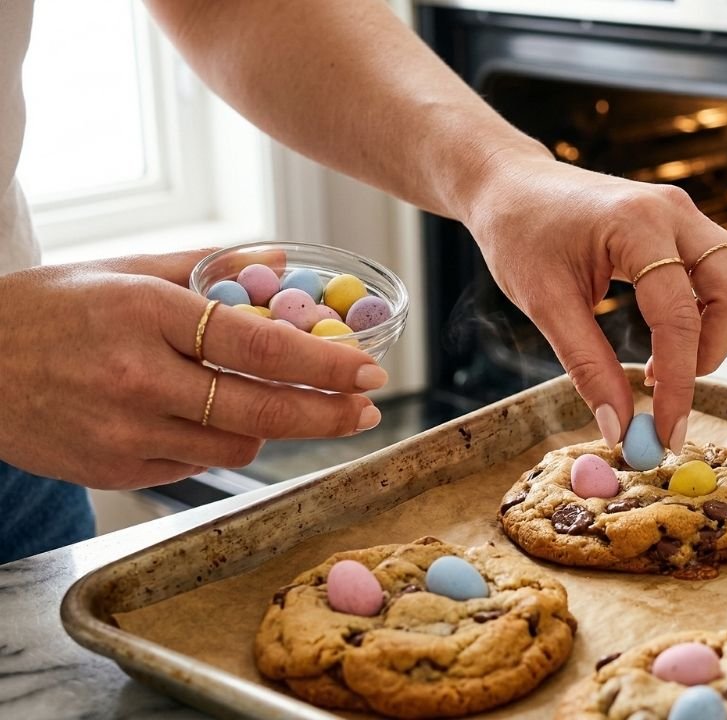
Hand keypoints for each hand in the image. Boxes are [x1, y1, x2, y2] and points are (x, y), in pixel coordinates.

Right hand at [0, 249, 387, 489]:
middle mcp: (138, 378)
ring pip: (237, 447)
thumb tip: (280, 260)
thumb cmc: (45, 311)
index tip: (370, 370)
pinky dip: (220, 444)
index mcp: (145, 314)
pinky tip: (216, 419)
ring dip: (274, 430)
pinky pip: (196, 465)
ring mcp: (125, 433)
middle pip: (262, 411)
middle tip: (366, 407)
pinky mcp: (116, 472)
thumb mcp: (122, 270)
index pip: (261, 347)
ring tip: (285, 406)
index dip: (327, 365)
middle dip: (328, 414)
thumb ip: (207, 267)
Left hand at [465, 152, 726, 448]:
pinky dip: (718, 308)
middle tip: (665, 386)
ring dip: (722, 329)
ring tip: (668, 357)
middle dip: (712, 352)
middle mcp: (674, 211)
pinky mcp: (688, 223)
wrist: (512, 185)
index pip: (678, 316)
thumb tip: (619, 427)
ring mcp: (687, 213)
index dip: (678, 384)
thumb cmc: (519, 235)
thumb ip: (586, 366)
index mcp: (635, 224)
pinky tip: (675, 329)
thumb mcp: (544, 303)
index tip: (666, 434)